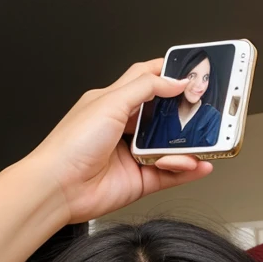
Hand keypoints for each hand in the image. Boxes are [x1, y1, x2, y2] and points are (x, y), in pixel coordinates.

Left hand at [26, 59, 212, 223]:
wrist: (59, 187)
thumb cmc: (71, 144)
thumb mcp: (110, 102)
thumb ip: (145, 88)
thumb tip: (173, 81)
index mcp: (112, 103)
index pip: (145, 81)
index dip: (167, 75)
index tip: (189, 74)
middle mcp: (123, 129)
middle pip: (162, 116)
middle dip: (184, 114)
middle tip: (203, 110)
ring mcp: (132, 155)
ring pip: (169, 147)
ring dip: (187, 146)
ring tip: (201, 143)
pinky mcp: (139, 181)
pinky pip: (170, 175)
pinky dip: (186, 170)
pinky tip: (199, 165)